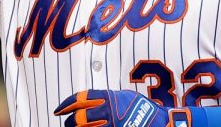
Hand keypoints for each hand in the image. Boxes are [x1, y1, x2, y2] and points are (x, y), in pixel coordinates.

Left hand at [55, 89, 190, 126]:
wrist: (162, 123)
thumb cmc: (144, 109)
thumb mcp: (126, 96)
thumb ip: (109, 97)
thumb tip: (93, 100)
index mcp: (110, 97)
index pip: (80, 98)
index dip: (66, 104)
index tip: (58, 110)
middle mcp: (109, 110)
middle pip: (79, 117)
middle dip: (68, 122)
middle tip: (65, 124)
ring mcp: (112, 124)